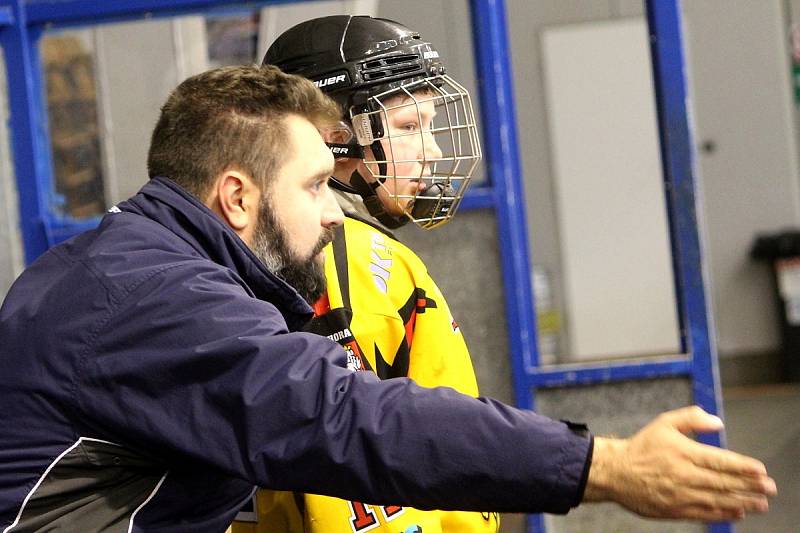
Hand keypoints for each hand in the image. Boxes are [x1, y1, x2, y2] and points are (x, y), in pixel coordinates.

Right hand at [583, 406, 776, 521]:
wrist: (615, 472)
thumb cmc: (641, 447)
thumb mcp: (664, 423)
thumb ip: (691, 418)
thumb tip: (717, 422)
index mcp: (683, 453)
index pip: (720, 461)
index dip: (743, 466)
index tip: (760, 470)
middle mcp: (684, 475)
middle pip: (723, 482)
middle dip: (750, 486)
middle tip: (769, 488)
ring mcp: (680, 495)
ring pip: (718, 500)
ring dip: (742, 502)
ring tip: (761, 503)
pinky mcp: (675, 510)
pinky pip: (704, 514)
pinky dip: (723, 514)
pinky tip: (737, 512)